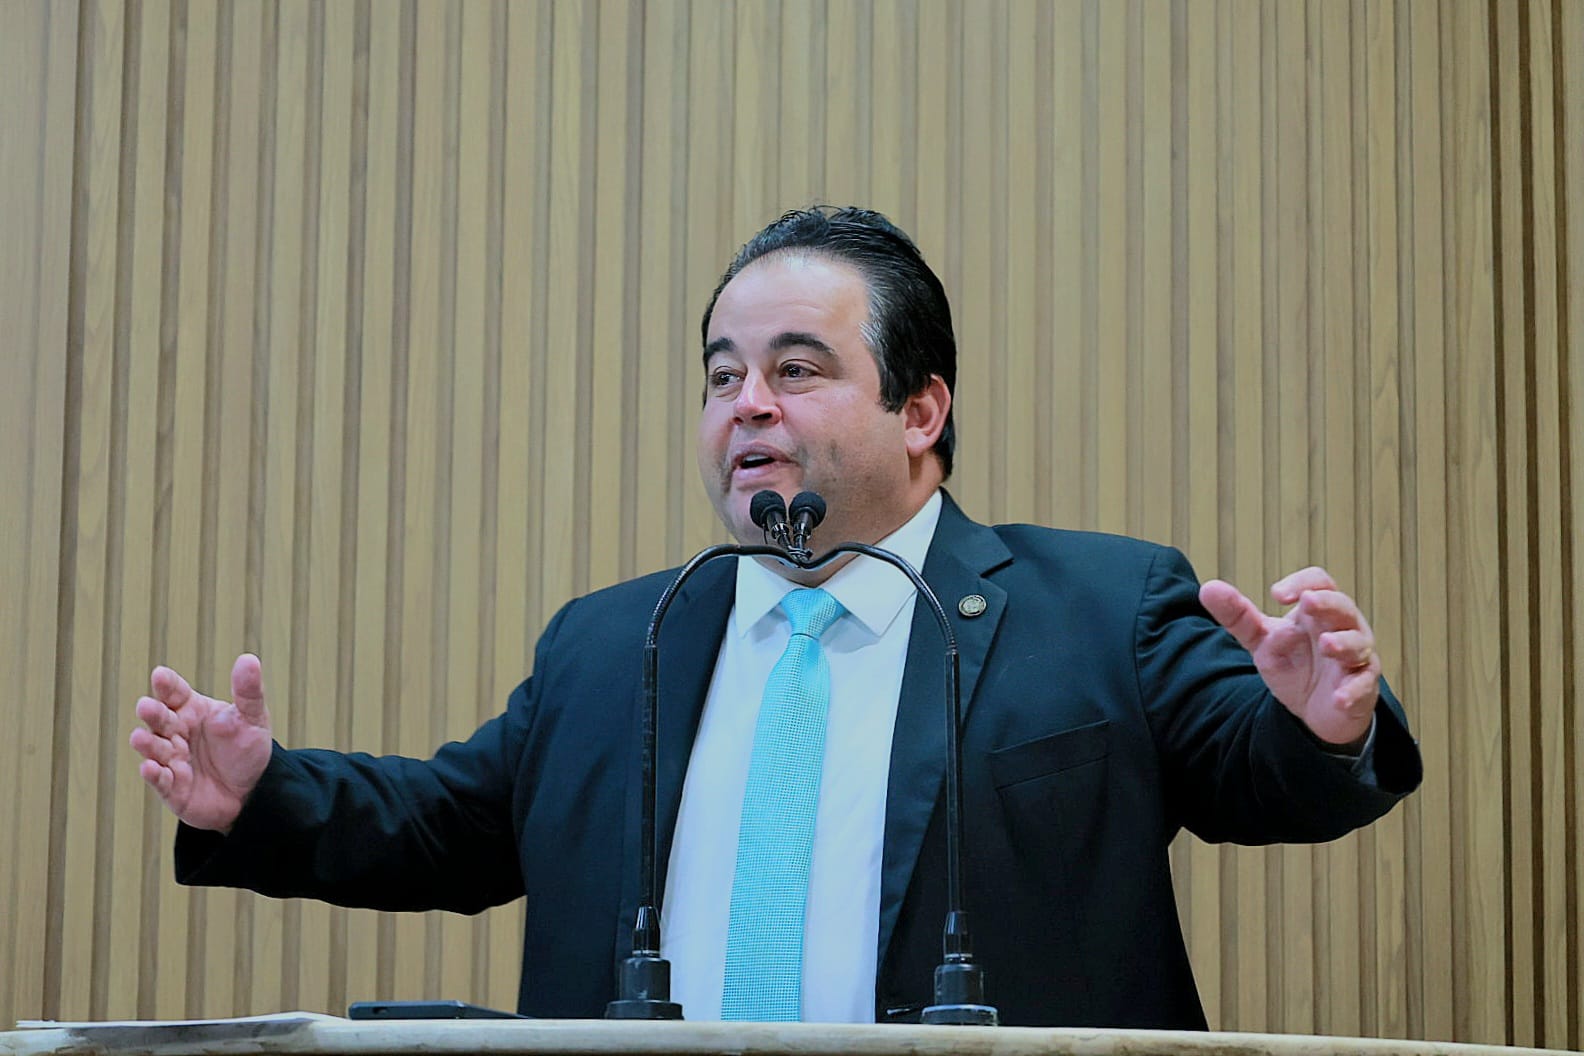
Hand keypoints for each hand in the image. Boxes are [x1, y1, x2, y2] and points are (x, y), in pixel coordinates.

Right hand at [129, 654, 273, 832]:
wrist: (253, 791)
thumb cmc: (246, 749)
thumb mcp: (252, 718)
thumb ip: (248, 691)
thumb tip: (249, 659)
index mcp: (192, 710)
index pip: (175, 693)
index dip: (167, 685)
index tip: (160, 675)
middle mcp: (176, 732)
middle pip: (160, 718)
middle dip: (152, 713)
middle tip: (146, 706)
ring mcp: (171, 759)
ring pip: (154, 748)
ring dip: (147, 744)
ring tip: (141, 737)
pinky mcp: (172, 788)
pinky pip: (159, 780)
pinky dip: (153, 774)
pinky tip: (149, 768)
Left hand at [1198, 567, 1380, 747]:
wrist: (1313, 709)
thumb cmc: (1294, 663)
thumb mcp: (1262, 640)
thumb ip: (1238, 616)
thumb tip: (1208, 588)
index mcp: (1318, 611)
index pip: (1318, 583)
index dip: (1301, 582)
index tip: (1276, 594)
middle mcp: (1343, 628)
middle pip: (1343, 607)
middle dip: (1327, 604)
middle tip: (1308, 603)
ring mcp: (1356, 658)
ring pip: (1359, 644)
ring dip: (1344, 643)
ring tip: (1326, 645)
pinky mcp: (1361, 688)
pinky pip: (1363, 686)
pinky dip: (1353, 691)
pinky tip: (1339, 697)